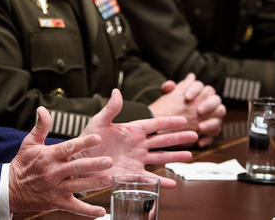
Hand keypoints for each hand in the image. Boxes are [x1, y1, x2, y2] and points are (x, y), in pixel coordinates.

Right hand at [8, 107, 112, 216]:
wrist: (11, 189)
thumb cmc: (23, 163)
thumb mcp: (29, 142)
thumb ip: (41, 126)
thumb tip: (42, 109)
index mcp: (49, 156)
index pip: (68, 147)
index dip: (83, 143)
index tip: (97, 138)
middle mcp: (54, 172)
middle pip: (76, 167)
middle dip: (94, 164)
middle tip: (109, 161)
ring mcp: (56, 188)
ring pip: (78, 186)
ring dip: (94, 184)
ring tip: (109, 180)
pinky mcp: (58, 202)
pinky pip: (74, 207)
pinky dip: (88, 211)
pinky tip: (100, 212)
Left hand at [79, 89, 196, 187]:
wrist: (79, 162)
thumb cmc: (87, 141)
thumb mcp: (98, 122)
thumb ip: (110, 109)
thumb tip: (116, 91)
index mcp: (132, 131)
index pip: (154, 124)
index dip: (169, 122)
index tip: (183, 120)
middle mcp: (137, 145)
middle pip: (162, 140)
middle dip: (178, 138)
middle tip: (195, 134)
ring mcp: (136, 160)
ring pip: (160, 158)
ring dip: (175, 157)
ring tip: (190, 156)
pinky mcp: (131, 174)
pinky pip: (149, 179)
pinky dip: (160, 182)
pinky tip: (172, 184)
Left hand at [150, 73, 225, 147]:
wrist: (169, 124)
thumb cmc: (170, 108)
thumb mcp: (167, 98)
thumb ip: (168, 90)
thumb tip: (170, 85)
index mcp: (198, 90)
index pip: (200, 85)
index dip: (194, 90)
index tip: (186, 98)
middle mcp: (209, 101)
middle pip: (215, 99)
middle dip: (208, 104)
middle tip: (198, 111)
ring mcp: (213, 115)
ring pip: (220, 114)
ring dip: (211, 122)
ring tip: (200, 127)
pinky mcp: (213, 129)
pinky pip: (215, 133)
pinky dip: (208, 138)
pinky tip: (199, 142)